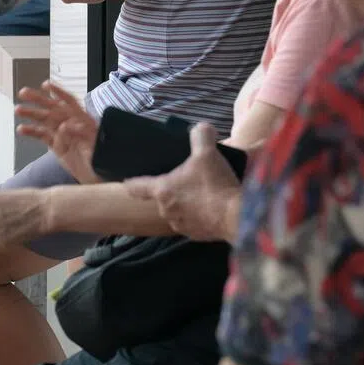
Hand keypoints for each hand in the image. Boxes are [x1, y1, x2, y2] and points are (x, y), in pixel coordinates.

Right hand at [15, 82, 99, 184]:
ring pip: (45, 121)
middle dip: (38, 100)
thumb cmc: (102, 159)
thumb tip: (65, 125)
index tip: (46, 85)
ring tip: (17, 110)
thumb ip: (82, 135)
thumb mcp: (95, 147)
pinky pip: (43, 137)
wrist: (99, 177)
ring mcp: (63, 135)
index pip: (70, 102)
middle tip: (23, 93)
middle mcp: (72, 124)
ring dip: (31, 114)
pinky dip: (31, 132)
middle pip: (53, 108)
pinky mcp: (57, 146)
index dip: (58, 92)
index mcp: (84, 120)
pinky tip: (21, 129)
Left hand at [126, 123, 240, 240]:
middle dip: (171, 189)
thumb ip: (201, 136)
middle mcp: (166, 210)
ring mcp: (181, 226)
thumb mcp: (208, 153)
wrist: (237, 216)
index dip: (131, 183)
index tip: (126, 182)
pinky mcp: (197, 236)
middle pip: (162, 197)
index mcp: (162, 190)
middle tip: (186, 179)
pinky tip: (213, 207)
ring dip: (186, 204)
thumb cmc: (215, 184)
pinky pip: (194, 223)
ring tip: (203, 193)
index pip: (137, 186)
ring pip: (178, 211)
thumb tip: (201, 128)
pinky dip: (200, 216)